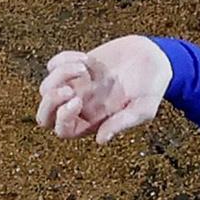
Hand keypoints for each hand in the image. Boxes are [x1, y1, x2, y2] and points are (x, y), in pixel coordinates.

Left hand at [37, 35, 170, 143]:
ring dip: (59, 75)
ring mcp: (76, 86)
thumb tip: (100, 140)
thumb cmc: (152, 88)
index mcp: (94, 121)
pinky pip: (52, 65)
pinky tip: (85, 58)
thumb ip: (121, 123)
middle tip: (69, 89)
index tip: (78, 101)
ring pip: (46, 88)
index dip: (62, 119)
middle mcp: (81, 106)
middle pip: (45, 115)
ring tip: (83, 67)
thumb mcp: (143, 109)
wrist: (154, 59)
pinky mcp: (75, 66)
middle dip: (50, 102)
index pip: (63, 130)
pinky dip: (62, 59)